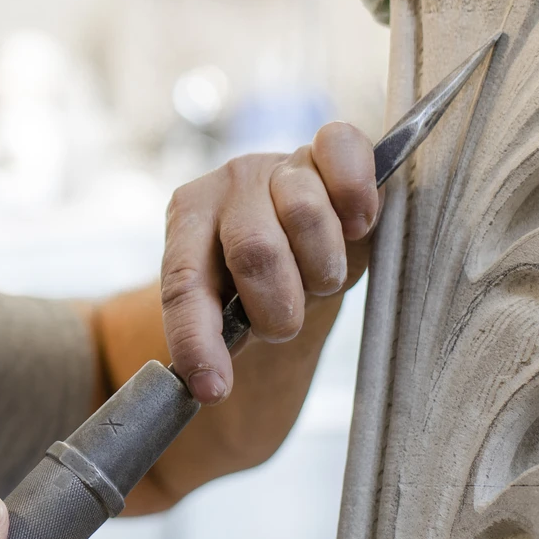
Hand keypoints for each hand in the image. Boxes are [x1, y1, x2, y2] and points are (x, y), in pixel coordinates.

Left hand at [161, 121, 378, 403]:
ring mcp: (278, 163)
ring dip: (321, 267)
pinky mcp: (327, 148)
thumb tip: (211, 385)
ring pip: (305, 214)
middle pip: (255, 251)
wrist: (303, 237)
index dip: (196, 340)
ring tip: (319, 278)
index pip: (182, 283)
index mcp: (187, 219)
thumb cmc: (263, 283)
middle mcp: (227, 184)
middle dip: (279, 308)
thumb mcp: (231, 309)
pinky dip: (354, 192)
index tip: (212, 390)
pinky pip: (342, 149)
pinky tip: (357, 222)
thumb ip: (217, 332)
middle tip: (286, 322)